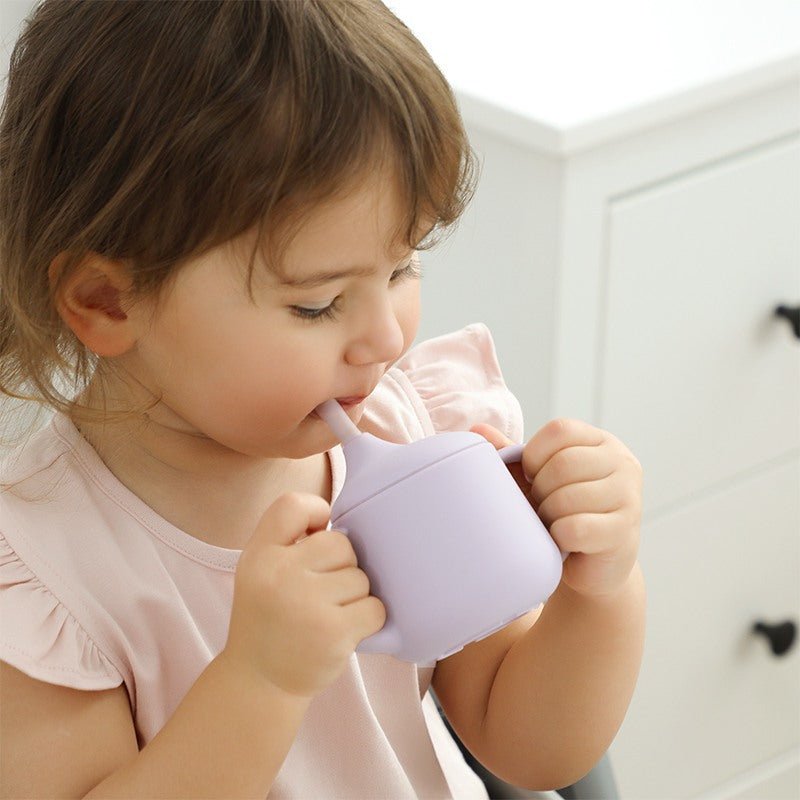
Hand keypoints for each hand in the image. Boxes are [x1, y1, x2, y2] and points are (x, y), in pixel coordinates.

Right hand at [223, 492, 385, 697]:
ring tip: (327, 614)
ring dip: (354, 596)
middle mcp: (278, 574)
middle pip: (341, 543)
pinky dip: (368, 619)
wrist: (259, 681)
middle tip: (321, 592)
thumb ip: (290, 536)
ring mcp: (306, 604)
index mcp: (259, 555)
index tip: (315, 536)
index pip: (292, 505)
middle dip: (341, 566)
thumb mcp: (260, 567)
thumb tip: (337, 516)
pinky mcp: (333, 632)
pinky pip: (375, 607)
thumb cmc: (270, 615)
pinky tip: (344, 630)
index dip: (316, 513)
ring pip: (361, 577)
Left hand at [471, 419, 641, 596]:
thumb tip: (476, 430)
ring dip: (547, 515)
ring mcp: (629, 497)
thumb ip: (512, 454)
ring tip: (551, 524)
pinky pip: (575, 528)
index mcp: (602, 442)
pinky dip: (558, 537)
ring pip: (567, 497)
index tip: (531, 477)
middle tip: (540, 507)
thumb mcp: (538, 479)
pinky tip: (562, 542)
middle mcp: (622, 463)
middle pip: (563, 463)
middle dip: (539, 489)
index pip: (560, 430)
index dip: (534, 455)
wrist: (591, 567)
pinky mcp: (623, 532)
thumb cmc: (563, 514)